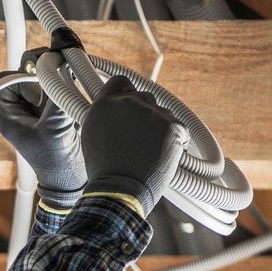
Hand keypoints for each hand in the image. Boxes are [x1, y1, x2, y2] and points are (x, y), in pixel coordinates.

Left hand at [0, 49, 84, 203]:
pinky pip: (55, 83)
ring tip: (69, 70)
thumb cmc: (57, 160)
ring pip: (39, 76)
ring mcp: (38, 108)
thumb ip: (55, 97)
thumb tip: (59, 67)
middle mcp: (21, 110)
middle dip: (39, 66)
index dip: (23, 78)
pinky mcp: (53, 107)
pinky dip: (64, 77)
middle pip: (22, 74)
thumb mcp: (56, 128)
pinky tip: (76, 77)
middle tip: (58, 64)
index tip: (42, 88)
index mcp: (10, 117)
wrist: (72, 179)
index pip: (6, 83)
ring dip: (54, 70)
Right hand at [78, 74, 187, 213]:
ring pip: (162, 112)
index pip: (120, 81)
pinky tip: (161, 155)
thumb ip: (106, 116)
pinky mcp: (174, 125)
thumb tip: (117, 109)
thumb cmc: (104, 170)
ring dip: (158, 127)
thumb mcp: (93, 136)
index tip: (128, 101)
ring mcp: (154, 112)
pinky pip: (178, 127)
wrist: (120, 188)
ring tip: (148, 152)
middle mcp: (130, 102)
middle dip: (143, 113)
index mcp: (106, 103)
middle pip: (144, 96)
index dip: (125, 91)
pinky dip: (174, 140)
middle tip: (139, 136)